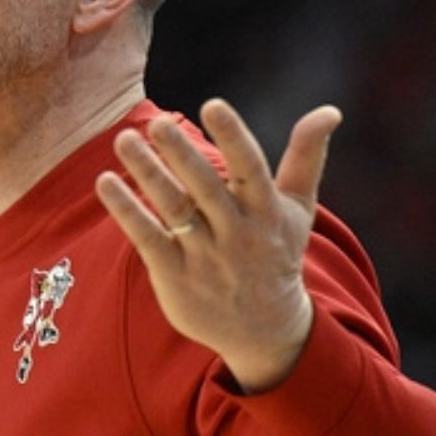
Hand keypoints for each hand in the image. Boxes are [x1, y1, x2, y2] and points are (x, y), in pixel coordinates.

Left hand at [95, 99, 341, 391]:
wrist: (266, 330)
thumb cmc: (278, 255)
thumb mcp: (299, 209)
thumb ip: (306, 157)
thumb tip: (330, 110)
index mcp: (267, 211)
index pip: (251, 168)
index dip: (233, 136)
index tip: (213, 105)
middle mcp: (237, 232)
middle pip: (206, 186)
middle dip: (182, 153)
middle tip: (156, 123)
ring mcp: (205, 256)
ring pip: (173, 208)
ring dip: (147, 173)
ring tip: (124, 140)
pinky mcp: (175, 275)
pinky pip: (146, 238)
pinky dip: (126, 210)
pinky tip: (106, 181)